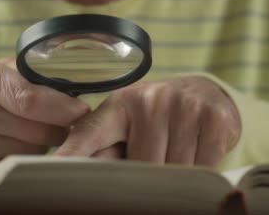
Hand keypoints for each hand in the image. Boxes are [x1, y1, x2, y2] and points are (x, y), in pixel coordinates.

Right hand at [0, 60, 89, 176]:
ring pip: (30, 151)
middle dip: (60, 129)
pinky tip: (23, 149)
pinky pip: (15, 167)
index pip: (29, 98)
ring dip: (44, 146)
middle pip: (36, 129)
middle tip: (67, 125)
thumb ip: (33, 77)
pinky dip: (27, 160)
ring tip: (37, 134)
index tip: (81, 112)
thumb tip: (74, 92)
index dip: (61, 107)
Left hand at [54, 76, 241, 166]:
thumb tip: (72, 171)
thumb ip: (103, 148)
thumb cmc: (157, 117)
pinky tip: (199, 150)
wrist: (205, 94)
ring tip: (179, 153)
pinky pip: (205, 167)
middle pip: (143, 167)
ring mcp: (185, 106)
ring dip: (179, 174)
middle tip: (157, 158)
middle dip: (150, 175)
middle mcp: (151, 99)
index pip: (91, 133)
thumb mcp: (127, 125)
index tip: (53, 171)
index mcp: (120, 104)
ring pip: (176, 170)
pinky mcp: (215, 119)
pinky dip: (203, 168)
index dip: (72, 155)